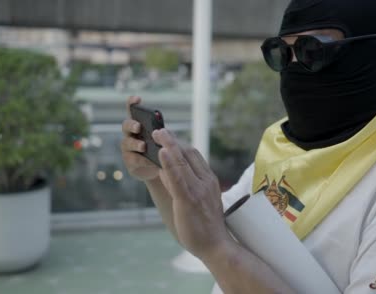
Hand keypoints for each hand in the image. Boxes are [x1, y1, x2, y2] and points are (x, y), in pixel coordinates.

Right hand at [120, 96, 159, 181]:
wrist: (160, 170)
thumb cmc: (162, 150)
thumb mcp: (166, 140)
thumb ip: (164, 134)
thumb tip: (163, 132)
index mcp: (139, 124)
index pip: (132, 110)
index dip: (132, 103)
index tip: (137, 98)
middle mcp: (130, 134)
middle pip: (126, 125)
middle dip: (132, 124)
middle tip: (139, 126)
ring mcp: (128, 148)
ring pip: (127, 143)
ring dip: (135, 143)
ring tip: (143, 146)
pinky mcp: (129, 162)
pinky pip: (132, 159)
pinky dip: (141, 159)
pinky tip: (149, 161)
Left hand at [152, 128, 231, 259]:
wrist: (217, 246)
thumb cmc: (205, 226)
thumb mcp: (197, 200)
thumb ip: (182, 185)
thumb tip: (165, 171)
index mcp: (209, 180)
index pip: (194, 155)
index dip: (179, 143)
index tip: (167, 135)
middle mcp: (205, 181)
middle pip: (188, 153)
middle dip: (172, 140)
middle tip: (158, 130)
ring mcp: (198, 190)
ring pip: (182, 162)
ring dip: (168, 145)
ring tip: (157, 133)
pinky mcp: (188, 199)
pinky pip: (178, 177)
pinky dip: (169, 163)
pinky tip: (161, 152)